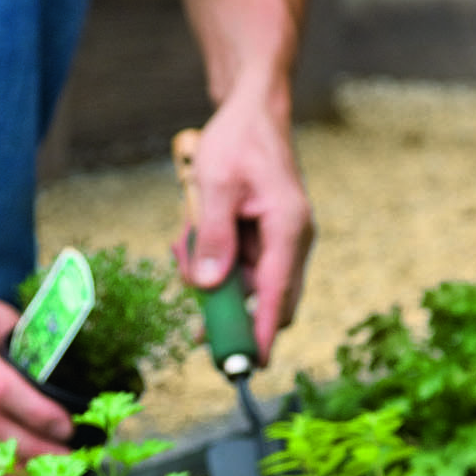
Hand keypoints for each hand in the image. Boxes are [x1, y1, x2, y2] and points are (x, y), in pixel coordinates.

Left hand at [176, 92, 313, 364]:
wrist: (253, 109)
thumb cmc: (237, 141)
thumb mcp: (216, 185)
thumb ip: (212, 237)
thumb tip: (208, 287)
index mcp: (288, 229)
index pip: (277, 296)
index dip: (261, 334)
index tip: (250, 366)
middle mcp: (291, 241)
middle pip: (265, 300)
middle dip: (226, 307)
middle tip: (191, 301)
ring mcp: (279, 241)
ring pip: (246, 285)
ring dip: (212, 278)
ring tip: (183, 241)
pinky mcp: (264, 238)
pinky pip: (239, 267)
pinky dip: (213, 261)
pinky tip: (192, 236)